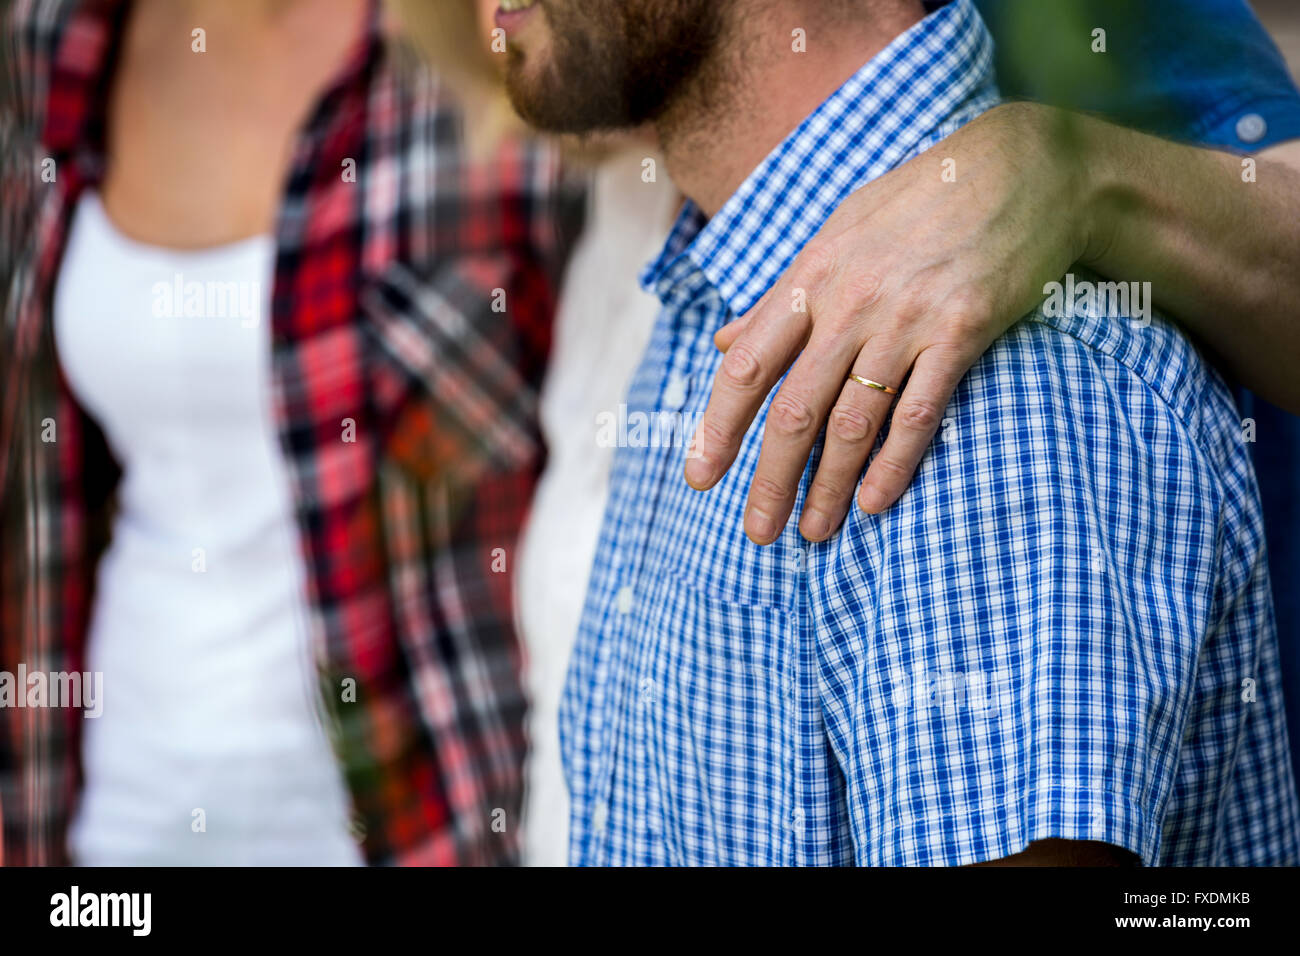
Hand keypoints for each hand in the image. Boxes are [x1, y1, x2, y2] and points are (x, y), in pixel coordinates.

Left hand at [685, 102, 1100, 542]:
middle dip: (770, 479)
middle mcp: (849, 302)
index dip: (718, 427)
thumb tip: (722, 342)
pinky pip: (919, 411)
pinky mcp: (962, 330)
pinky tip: (874, 501)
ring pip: (852, 421)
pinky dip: (894, 462)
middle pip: (794, 409)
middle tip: (757, 533)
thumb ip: (777, 298)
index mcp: (810, 278)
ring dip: (828, 485)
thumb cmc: (916, 202)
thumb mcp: (834, 234)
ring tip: (813, 531)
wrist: (1019, 166)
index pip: (746, 367)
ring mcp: (905, 318)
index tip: (700, 476)